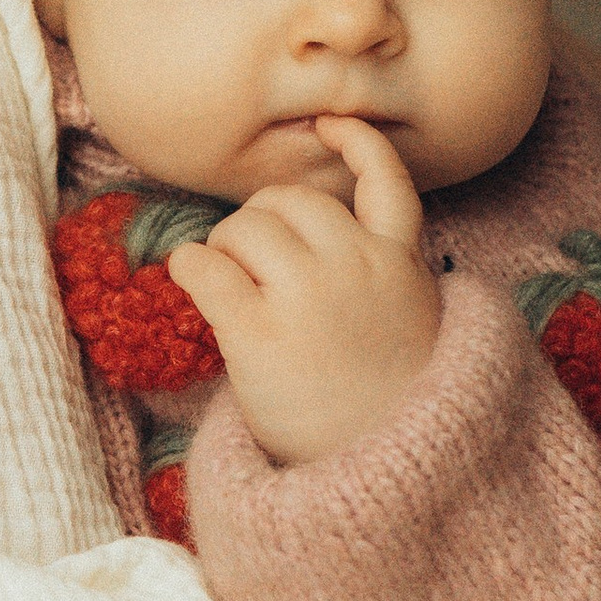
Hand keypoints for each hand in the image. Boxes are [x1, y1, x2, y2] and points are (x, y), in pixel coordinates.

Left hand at [164, 118, 440, 464]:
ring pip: (244, 227)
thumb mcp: (410, 323)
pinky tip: (192, 282)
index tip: (332, 123)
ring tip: (230, 287)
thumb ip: (378, 270)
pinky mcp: (259, 333)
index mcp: (400, 263)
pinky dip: (190, 266)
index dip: (358, 144)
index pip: (388, 179)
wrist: (384, 476)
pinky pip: (204, 267)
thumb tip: (305, 232)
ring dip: (225, 247)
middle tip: (253, 265)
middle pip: (289, 201)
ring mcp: (309, 296)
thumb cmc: (387, 406)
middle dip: (262, 222)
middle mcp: (358, 266)